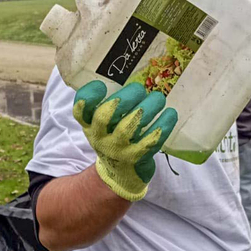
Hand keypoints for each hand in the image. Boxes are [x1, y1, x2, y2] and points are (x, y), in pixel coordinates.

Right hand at [73, 81, 177, 200]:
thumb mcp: (104, 126)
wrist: (121, 175)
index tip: (102, 86)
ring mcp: (119, 149)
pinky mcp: (137, 157)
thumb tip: (133, 75)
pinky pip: (150, 139)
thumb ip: (111, 105)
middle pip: (105, 116)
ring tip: (158, 98)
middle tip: (139, 89)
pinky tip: (170, 113)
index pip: (80, 111)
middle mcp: (101, 138)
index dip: (88, 96)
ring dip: (146, 108)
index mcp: (90, 126)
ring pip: (129, 127)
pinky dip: (163, 124)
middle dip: (123, 98)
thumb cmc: (114, 140)